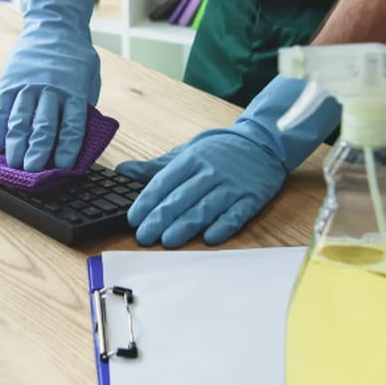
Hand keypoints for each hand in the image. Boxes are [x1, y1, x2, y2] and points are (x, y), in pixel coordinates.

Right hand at [0, 0, 100, 171]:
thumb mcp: (89, 78)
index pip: (71, 125)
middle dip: (37, 151)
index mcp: (74, 91)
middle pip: (43, 126)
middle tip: (32, 171)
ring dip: (15, 144)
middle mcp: (50, 89)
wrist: (53, 25)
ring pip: (20, 119)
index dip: (66, 148)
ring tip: (13, 163)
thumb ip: (83, 105)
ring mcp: (27, 85)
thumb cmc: (75, 57)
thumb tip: (77, 137)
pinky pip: (2, 109)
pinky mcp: (9, 82)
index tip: (62, 167)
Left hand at [118, 76, 340, 246]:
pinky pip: (236, 214)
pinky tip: (210, 238)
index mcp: (191, 159)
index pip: (164, 182)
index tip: (133, 218)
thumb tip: (123, 171)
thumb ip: (155, 167)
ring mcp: (232, 185)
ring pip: (205, 207)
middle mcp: (210, 172)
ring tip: (168, 241)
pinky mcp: (251, 198)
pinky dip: (223, 226)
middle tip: (144, 236)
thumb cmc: (218, 151)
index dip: (148, 201)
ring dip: (186, 225)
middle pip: (181, 197)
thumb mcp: (186, 152)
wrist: (263, 143)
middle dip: (160, 218)